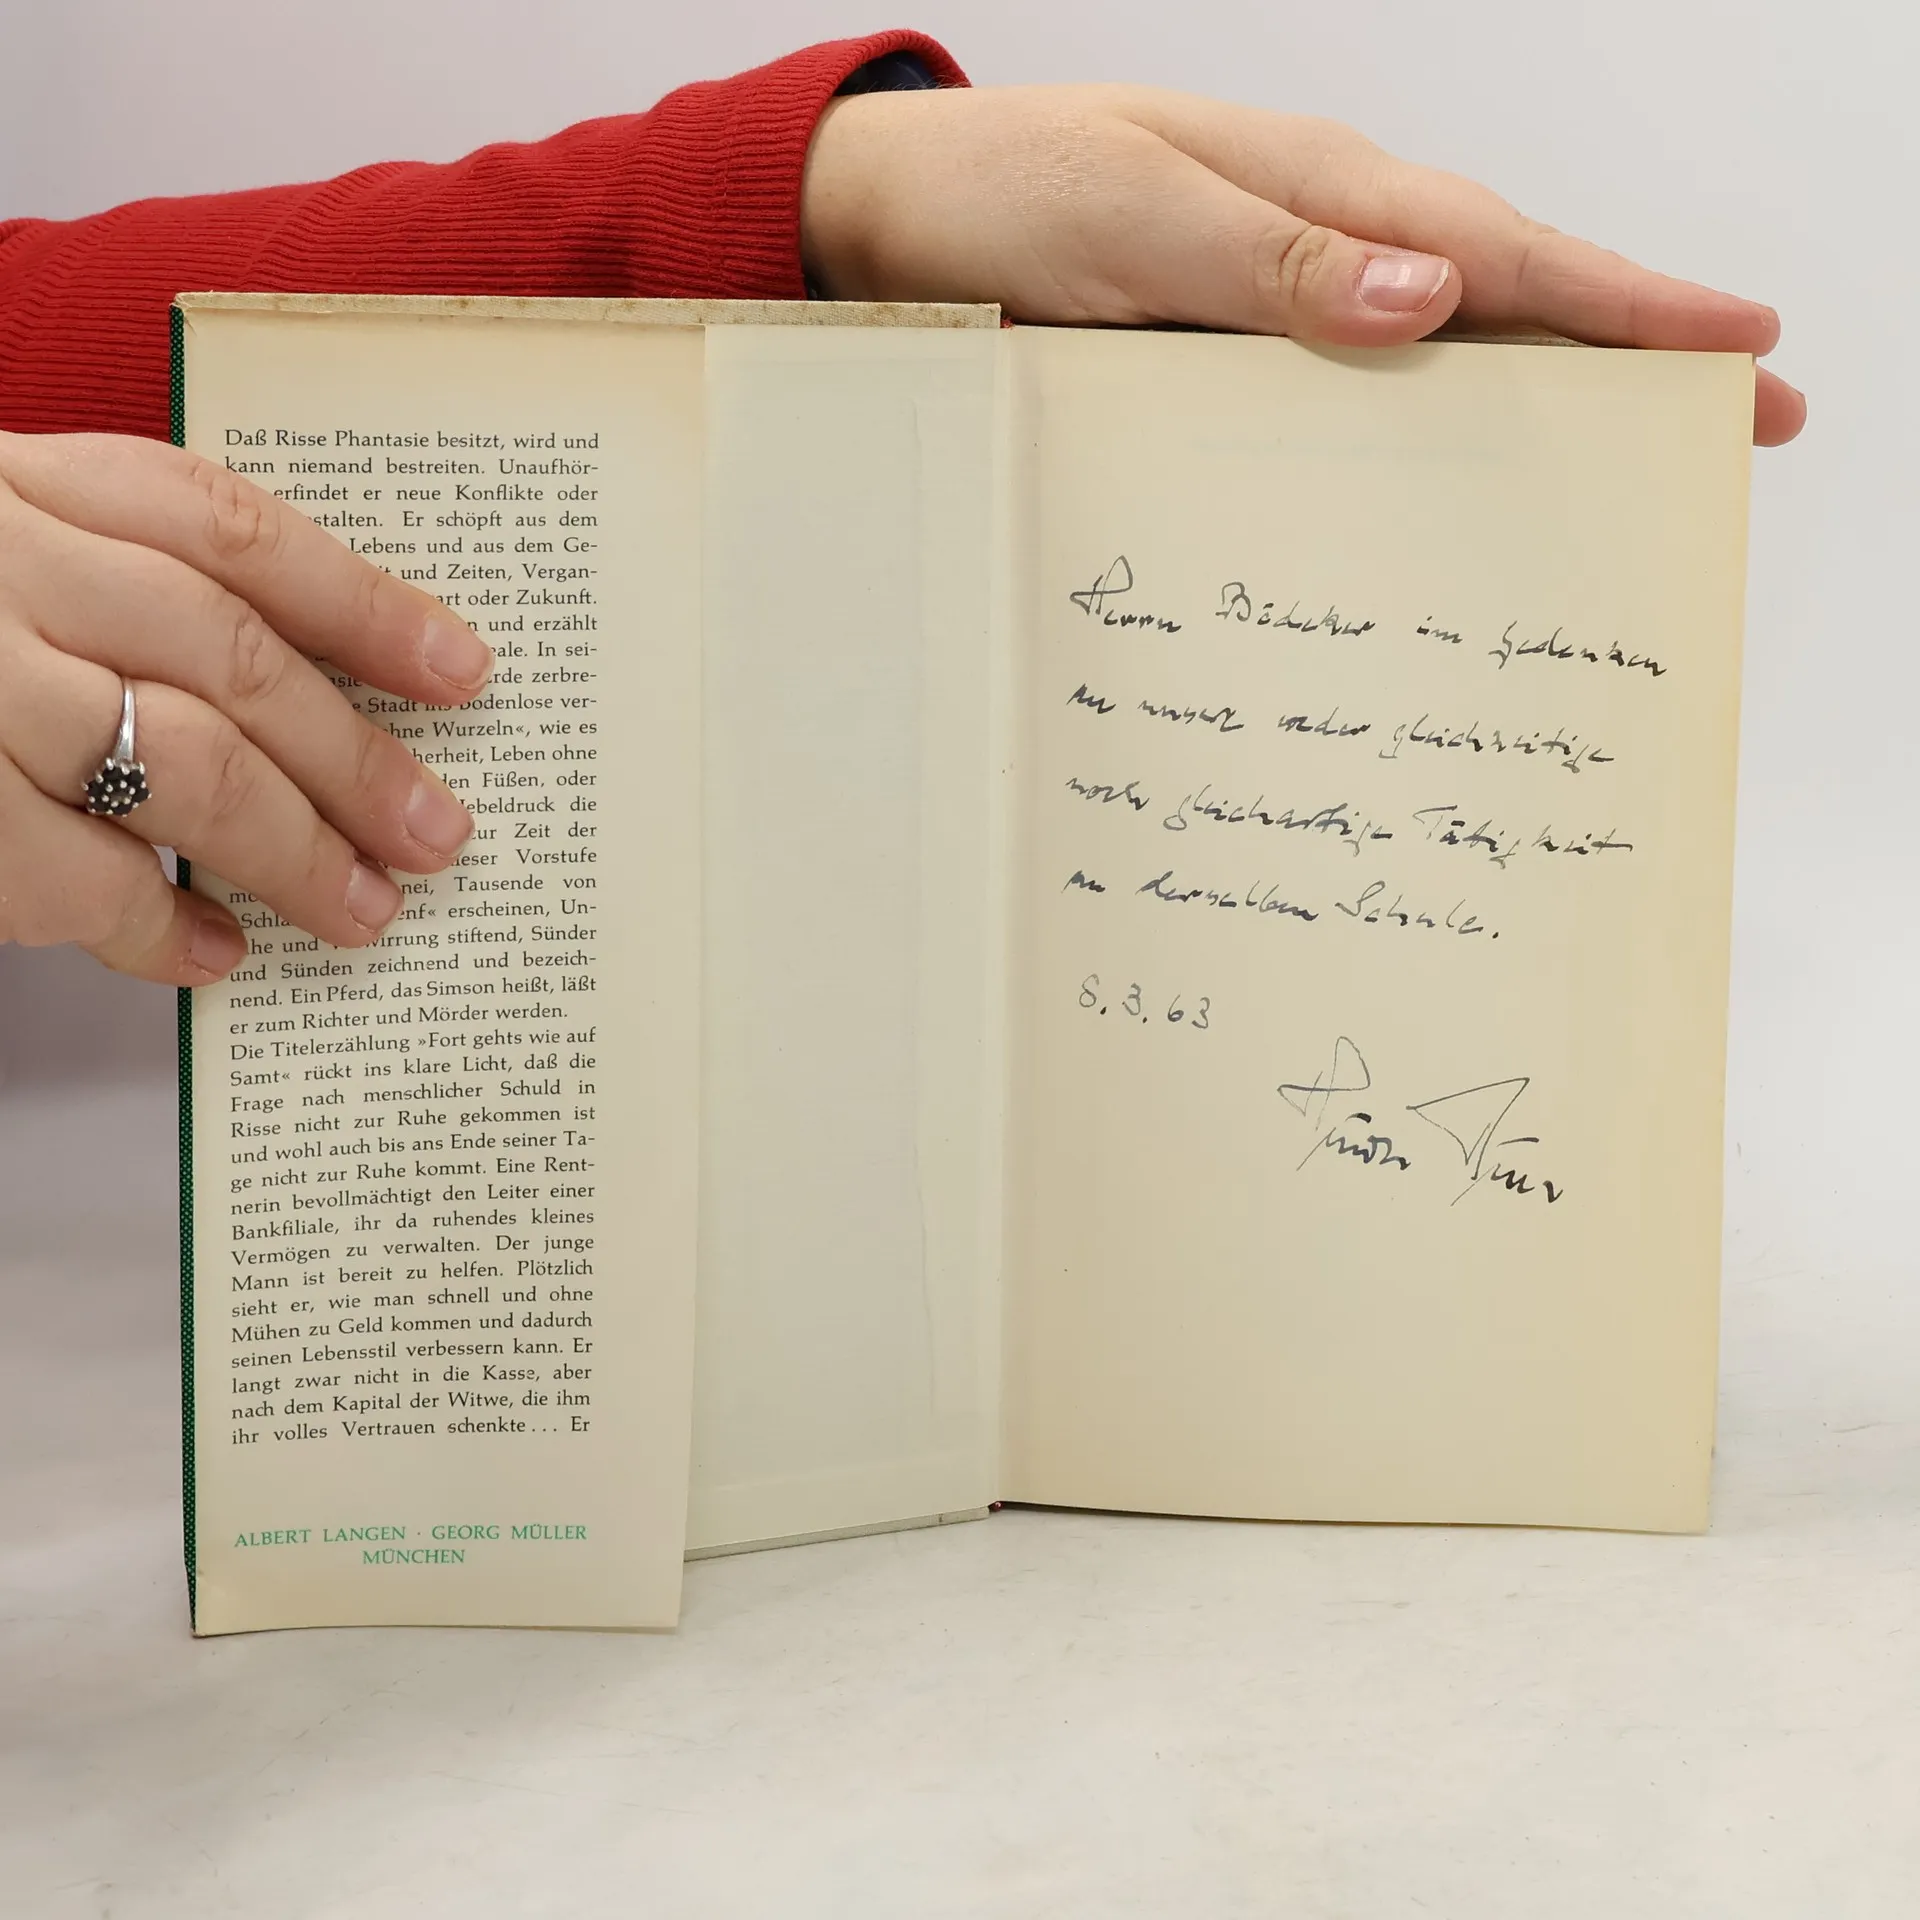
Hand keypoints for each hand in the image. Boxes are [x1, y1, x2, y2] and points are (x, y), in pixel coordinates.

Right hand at [0, 432, 492, 985]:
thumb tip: (303, 699)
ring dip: (295, 853)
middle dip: (356, 758)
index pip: (226, 527)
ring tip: (368, 913)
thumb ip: (105, 582)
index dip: (363, 602)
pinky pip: (70, 876)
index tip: (466, 671)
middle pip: (230, 656)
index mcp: (16, 482)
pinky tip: (212, 955)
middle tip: (442, 834)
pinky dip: (158, 926)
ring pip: (181, 761)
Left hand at [802, 84, 1803, 445]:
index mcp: (1316, 189)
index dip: (1627, 305)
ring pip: (1442, 356)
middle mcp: (1318, 246)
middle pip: (1505, 303)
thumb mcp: (1130, 217)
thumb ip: (1269, 260)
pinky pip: (1353, 399)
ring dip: (1541, 407)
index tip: (1744, 348)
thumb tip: (1431, 296)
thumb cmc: (1004, 195)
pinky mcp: (1231, 359)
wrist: (895, 221)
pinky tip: (1455, 485)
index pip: (1501, 252)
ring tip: (1634, 468)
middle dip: (1630, 360)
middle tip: (1749, 425)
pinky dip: (1423, 436)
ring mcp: (1281, 305)